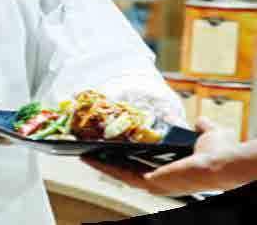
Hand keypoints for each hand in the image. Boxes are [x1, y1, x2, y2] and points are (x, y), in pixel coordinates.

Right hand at [81, 117, 239, 195]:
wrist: (222, 162)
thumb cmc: (219, 152)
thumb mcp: (206, 135)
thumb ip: (201, 128)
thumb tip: (200, 122)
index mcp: (170, 169)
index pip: (141, 163)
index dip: (124, 155)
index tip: (110, 146)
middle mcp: (158, 179)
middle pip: (125, 169)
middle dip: (106, 160)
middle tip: (88, 149)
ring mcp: (152, 182)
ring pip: (118, 172)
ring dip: (99, 163)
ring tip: (82, 153)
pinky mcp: (148, 182)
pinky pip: (120, 174)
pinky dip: (103, 166)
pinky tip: (89, 157)